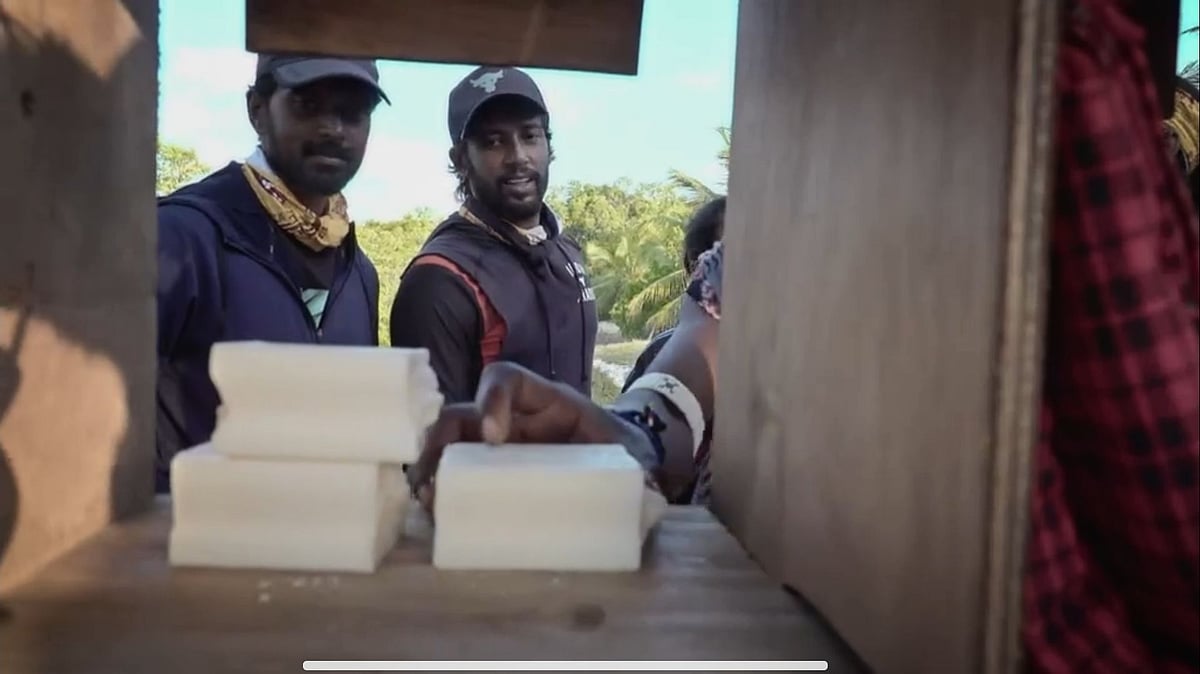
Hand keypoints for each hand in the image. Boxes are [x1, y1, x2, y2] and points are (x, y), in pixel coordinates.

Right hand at [407, 362, 654, 511]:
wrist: (622, 468)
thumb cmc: (624, 451)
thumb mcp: (631, 454)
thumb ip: (639, 468)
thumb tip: (652, 495)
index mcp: (547, 403)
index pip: (507, 379)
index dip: (492, 399)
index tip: (494, 438)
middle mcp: (513, 420)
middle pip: (462, 413)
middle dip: (442, 439)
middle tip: (435, 477)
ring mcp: (497, 449)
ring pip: (450, 444)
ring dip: (431, 467)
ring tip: (426, 499)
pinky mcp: (491, 477)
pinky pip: (456, 475)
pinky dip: (440, 490)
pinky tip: (434, 513)